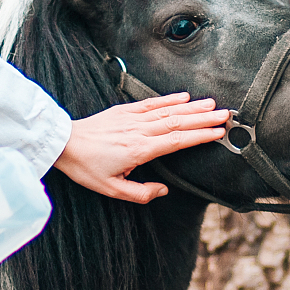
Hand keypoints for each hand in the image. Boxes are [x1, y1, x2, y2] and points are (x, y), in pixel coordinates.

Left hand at [56, 94, 230, 201]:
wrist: (63, 144)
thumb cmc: (86, 167)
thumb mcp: (112, 190)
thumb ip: (141, 193)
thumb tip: (164, 190)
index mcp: (140, 150)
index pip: (177, 141)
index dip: (200, 136)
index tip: (218, 133)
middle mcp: (140, 131)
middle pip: (178, 122)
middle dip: (204, 118)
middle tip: (226, 115)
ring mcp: (132, 118)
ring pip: (168, 111)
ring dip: (192, 107)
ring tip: (212, 104)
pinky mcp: (124, 111)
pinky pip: (151, 103)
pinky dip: (169, 98)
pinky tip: (184, 96)